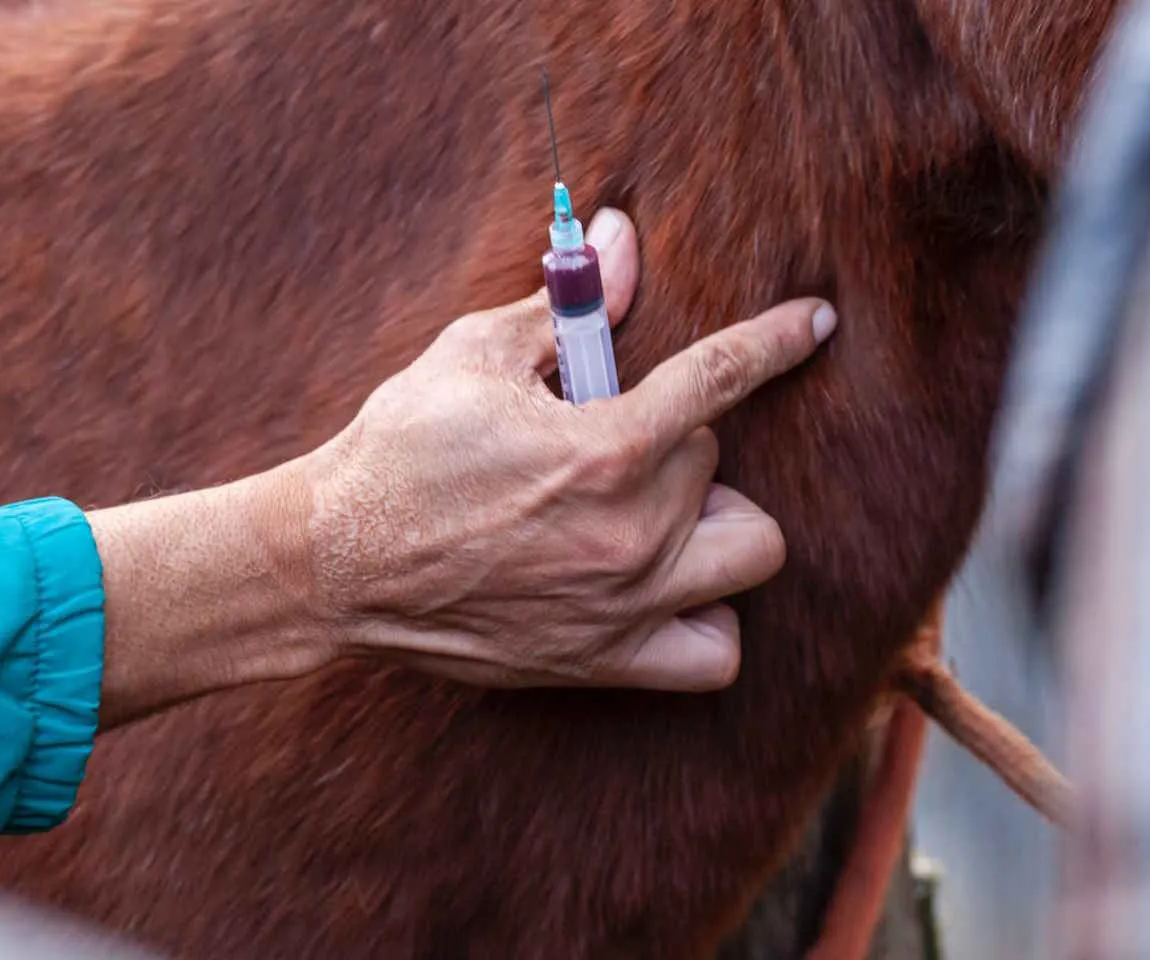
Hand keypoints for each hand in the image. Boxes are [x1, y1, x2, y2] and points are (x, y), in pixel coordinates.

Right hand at [299, 208, 837, 691]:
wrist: (335, 566)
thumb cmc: (399, 450)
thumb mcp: (475, 354)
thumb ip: (565, 302)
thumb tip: (620, 238)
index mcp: (605, 447)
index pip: (721, 377)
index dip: (774, 339)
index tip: (814, 322)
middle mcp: (631, 532)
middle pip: (717, 461)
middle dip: (673, 437)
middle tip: (610, 437)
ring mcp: (626, 605)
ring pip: (749, 549)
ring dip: (714, 518)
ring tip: (654, 507)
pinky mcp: (605, 661)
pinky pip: (716, 655)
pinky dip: (710, 617)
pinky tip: (669, 585)